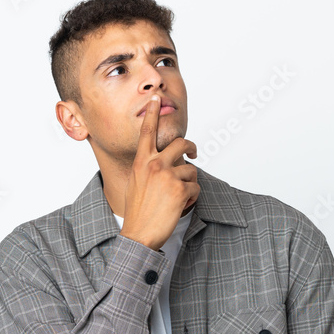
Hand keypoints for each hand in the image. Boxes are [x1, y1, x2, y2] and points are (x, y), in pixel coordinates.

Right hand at [119, 94, 199, 251]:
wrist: (138, 234)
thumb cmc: (137, 212)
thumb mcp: (136, 183)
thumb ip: (148, 168)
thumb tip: (166, 162)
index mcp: (141, 162)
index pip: (147, 132)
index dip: (153, 114)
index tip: (156, 100)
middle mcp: (154, 164)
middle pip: (180, 143)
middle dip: (191, 147)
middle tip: (195, 153)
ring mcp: (168, 176)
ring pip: (191, 170)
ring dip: (189, 184)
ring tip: (178, 198)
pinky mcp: (180, 189)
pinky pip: (196, 187)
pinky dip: (192, 198)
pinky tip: (181, 206)